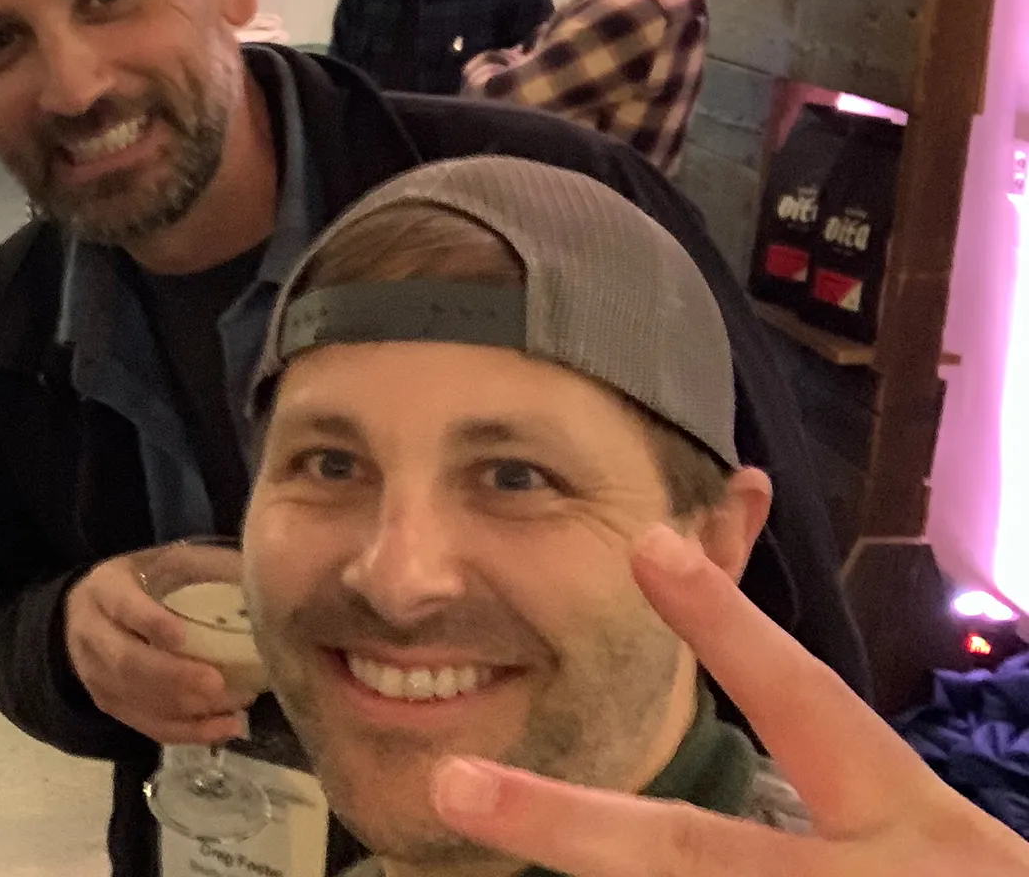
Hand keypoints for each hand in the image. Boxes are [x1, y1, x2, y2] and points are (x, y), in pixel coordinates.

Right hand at [65, 550, 259, 746]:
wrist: (89, 613)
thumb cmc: (140, 582)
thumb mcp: (161, 561)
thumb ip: (198, 567)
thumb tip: (256, 579)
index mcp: (104, 589)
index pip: (123, 606)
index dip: (150, 621)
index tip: (183, 634)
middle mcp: (92, 635)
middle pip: (127, 663)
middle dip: (175, 677)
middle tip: (217, 682)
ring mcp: (96, 677)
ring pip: (138, 700)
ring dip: (188, 708)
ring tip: (234, 705)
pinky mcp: (111, 706)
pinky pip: (148, 726)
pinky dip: (188, 731)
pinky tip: (225, 728)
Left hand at [428, 524, 1028, 875]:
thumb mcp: (937, 835)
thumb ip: (835, 759)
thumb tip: (731, 577)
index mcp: (903, 819)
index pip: (808, 706)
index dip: (728, 630)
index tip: (648, 545)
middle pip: (694, 855)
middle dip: (567, 824)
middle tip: (453, 786)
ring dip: (583, 864)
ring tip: (473, 815)